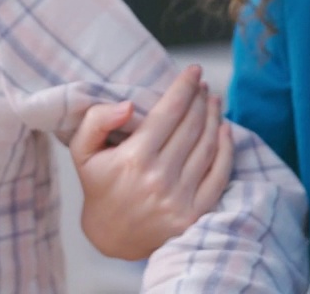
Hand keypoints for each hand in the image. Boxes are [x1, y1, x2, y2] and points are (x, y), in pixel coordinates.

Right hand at [68, 65, 233, 259]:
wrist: (111, 237)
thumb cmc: (99, 186)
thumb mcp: (82, 152)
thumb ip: (97, 121)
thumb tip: (128, 105)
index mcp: (134, 159)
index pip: (169, 112)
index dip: (184, 87)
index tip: (194, 71)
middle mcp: (160, 178)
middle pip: (191, 125)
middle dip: (200, 99)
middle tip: (203, 84)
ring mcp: (180, 198)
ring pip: (208, 146)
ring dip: (214, 117)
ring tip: (213, 101)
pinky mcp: (195, 213)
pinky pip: (220, 174)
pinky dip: (226, 148)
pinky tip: (225, 129)